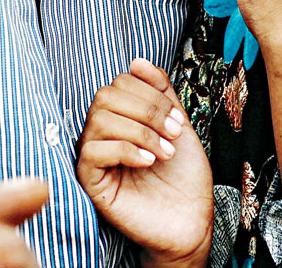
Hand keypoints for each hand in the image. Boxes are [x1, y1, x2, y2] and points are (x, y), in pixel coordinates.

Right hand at [76, 59, 211, 267]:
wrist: (190, 220)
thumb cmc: (184, 177)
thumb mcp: (178, 123)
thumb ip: (160, 92)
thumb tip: (138, 61)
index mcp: (122, 118)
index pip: (120, 83)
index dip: (150, 94)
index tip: (178, 120)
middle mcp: (103, 134)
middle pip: (106, 96)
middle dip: (147, 110)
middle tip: (174, 133)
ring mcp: (95, 157)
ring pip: (99, 120)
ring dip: (140, 131)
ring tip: (165, 152)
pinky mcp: (91, 181)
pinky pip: (92, 151)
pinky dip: (125, 149)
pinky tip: (147, 162)